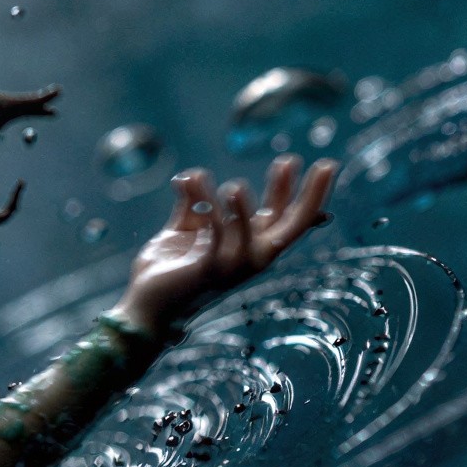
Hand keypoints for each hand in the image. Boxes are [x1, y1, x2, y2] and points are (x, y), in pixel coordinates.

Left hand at [119, 157, 335, 329]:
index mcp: (251, 245)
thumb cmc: (168, 270)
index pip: (289, 217)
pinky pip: (216, 232)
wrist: (144, 304)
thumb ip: (193, 205)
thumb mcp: (185, 231)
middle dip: (307, 194)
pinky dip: (205, 204)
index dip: (309, 192)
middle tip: (310, 162)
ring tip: (233, 186)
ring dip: (237, 203)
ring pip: (247, 226)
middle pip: (291, 225)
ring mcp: (234, 266)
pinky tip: (190, 179)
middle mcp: (252, 258)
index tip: (322, 164)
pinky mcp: (210, 269)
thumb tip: (192, 175)